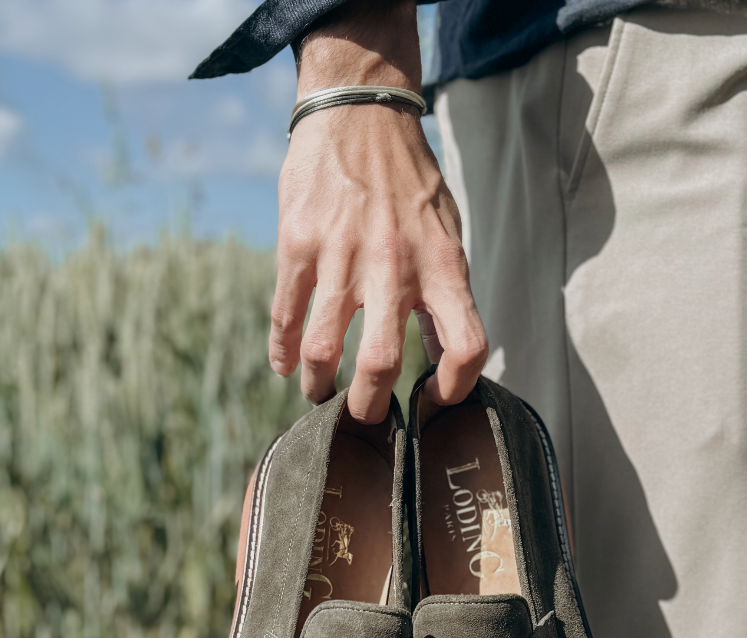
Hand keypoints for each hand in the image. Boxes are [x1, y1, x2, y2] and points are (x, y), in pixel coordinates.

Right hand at [269, 0, 487, 422]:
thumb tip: (445, 360)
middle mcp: (394, 264)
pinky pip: (286, 316)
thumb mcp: (445, 234)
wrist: (359, 113)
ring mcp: (341, 255)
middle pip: (382, 364)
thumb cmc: (409, 183)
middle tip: (361, 416)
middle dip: (367, 407)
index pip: (466, 346)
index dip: (454, 388)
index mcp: (442, 265)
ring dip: (317, 386)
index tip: (430, 401)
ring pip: (322, 350)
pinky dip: (281, 352)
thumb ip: (445, 296)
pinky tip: (284, 364)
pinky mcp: (298, 245)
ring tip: (318, 393)